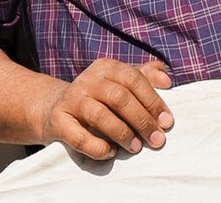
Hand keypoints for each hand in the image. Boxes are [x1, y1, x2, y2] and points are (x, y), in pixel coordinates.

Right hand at [33, 58, 172, 160]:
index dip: (153, 100)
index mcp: (106, 67)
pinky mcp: (57, 121)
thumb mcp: (120, 81)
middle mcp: (88, 80)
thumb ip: (146, 76)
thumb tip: (167, 81)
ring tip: (136, 147)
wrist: (53, 109)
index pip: (134, 79)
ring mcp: (71, 100)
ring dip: (123, 133)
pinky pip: (79, 137)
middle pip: (120, 98)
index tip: (167, 121)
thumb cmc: (98, 97)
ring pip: (100, 116)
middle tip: (157, 139)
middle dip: (142, 120)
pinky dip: (97, 147)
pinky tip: (110, 153)